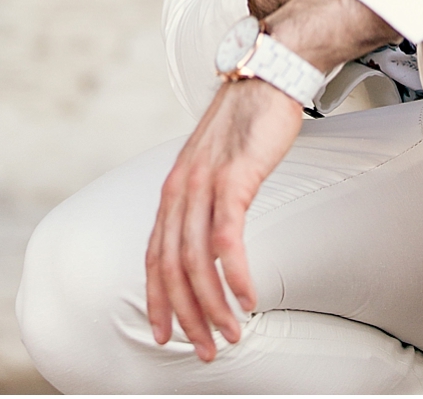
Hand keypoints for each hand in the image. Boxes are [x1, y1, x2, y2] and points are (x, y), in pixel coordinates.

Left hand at [146, 77, 300, 361]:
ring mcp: (205, 183)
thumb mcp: (216, 163)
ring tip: (231, 334)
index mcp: (173, 189)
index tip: (165, 335)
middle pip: (172, 268)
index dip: (157, 300)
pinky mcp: (234, 178)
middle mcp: (181, 189)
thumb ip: (207, 198)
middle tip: (204, 350)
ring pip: (197, 261)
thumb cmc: (247, 120)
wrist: (268, 73)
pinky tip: (247, 298)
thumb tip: (213, 238)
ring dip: (213, 306)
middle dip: (186, 316)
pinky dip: (236, 275)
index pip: (155, 256)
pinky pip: (227, 239)